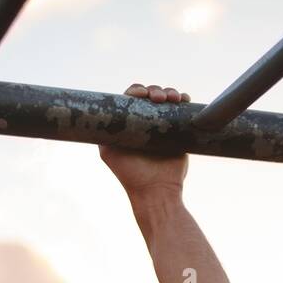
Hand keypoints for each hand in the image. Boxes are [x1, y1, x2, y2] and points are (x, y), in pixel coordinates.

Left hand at [99, 83, 190, 197]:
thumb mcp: (109, 153)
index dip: (136, 91)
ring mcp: (163, 125)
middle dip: (154, 91)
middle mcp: (146, 123)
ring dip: (169, 93)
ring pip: (166, 100)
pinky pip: (182, 109)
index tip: (141, 93)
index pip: (132, 100)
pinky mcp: (179, 130)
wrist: (157, 190)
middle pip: (149, 96)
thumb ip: (103, 134)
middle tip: (158, 98)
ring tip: (173, 99)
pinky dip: (183, 100)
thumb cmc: (131, 174)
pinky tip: (183, 99)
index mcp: (129, 125)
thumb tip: (98, 115)